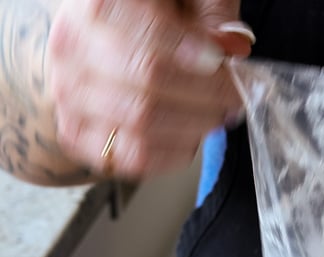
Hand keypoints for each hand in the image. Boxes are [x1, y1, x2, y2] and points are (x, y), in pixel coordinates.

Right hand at [45, 0, 253, 178]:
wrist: (102, 42)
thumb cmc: (149, 15)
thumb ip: (210, 14)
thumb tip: (234, 46)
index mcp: (96, 5)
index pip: (145, 33)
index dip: (189, 51)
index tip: (220, 59)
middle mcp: (72, 48)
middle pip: (148, 81)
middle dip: (206, 93)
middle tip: (235, 94)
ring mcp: (69, 94)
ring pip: (142, 122)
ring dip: (195, 124)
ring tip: (217, 114)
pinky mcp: (77, 133)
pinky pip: (132, 156)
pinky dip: (174, 153)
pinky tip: (192, 136)